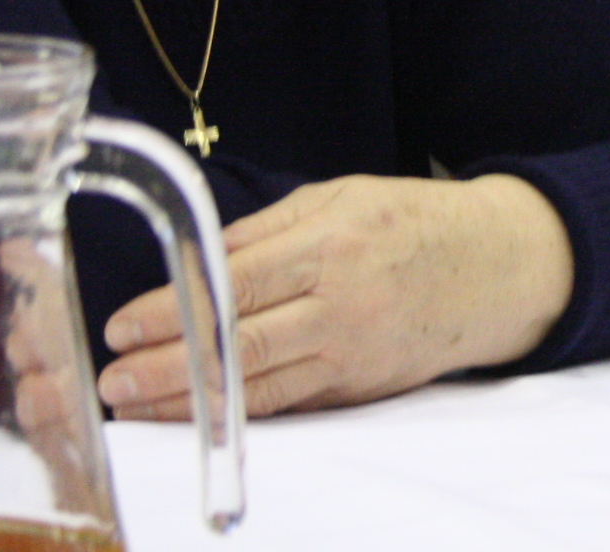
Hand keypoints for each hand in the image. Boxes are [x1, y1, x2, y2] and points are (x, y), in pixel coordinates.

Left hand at [97, 172, 574, 418]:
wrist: (499, 266)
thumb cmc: (414, 222)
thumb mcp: (344, 195)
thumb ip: (269, 228)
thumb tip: (200, 255)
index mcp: (334, 242)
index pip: (236, 282)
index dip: (173, 309)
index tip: (121, 326)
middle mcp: (343, 302)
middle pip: (240, 343)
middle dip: (167, 367)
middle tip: (111, 380)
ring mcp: (354, 352)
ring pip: (259, 387)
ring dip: (190, 402)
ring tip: (135, 406)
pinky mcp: (363, 388)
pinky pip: (292, 405)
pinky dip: (239, 414)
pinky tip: (199, 415)